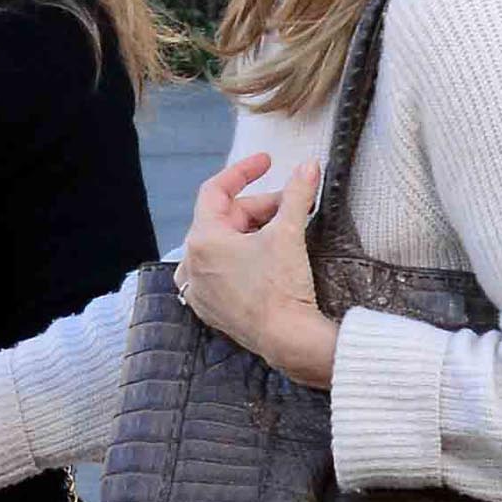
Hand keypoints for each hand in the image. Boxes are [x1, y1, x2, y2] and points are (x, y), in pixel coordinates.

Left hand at [176, 156, 338, 387]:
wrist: (286, 339)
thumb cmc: (280, 287)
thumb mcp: (289, 231)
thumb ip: (297, 193)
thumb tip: (309, 167)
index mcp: (202, 240)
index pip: (216, 190)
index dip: (244, 171)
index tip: (268, 162)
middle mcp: (191, 264)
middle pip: (225, 218)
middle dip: (260, 207)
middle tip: (293, 205)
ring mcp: (199, 289)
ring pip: (223, 244)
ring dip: (252, 231)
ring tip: (283, 230)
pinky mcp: (211, 308)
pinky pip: (221, 270)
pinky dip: (242, 257)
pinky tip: (267, 256)